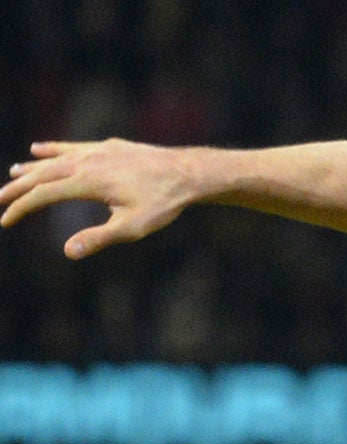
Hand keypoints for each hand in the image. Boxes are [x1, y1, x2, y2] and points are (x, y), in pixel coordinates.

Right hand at [0, 139, 198, 256]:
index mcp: (86, 182)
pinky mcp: (106, 147)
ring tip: (13, 174)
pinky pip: (71, 147)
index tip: (5, 221)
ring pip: (53, 160)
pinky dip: (51, 150)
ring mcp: (95, 151)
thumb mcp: (132, 227)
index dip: (21, 208)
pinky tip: (38, 149)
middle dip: (17, 188)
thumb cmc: (162, 203)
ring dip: (31, 168)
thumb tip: (67, 251)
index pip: (42, 195)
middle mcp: (85, 162)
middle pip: (41, 175)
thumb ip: (98, 238)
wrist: (187, 173)